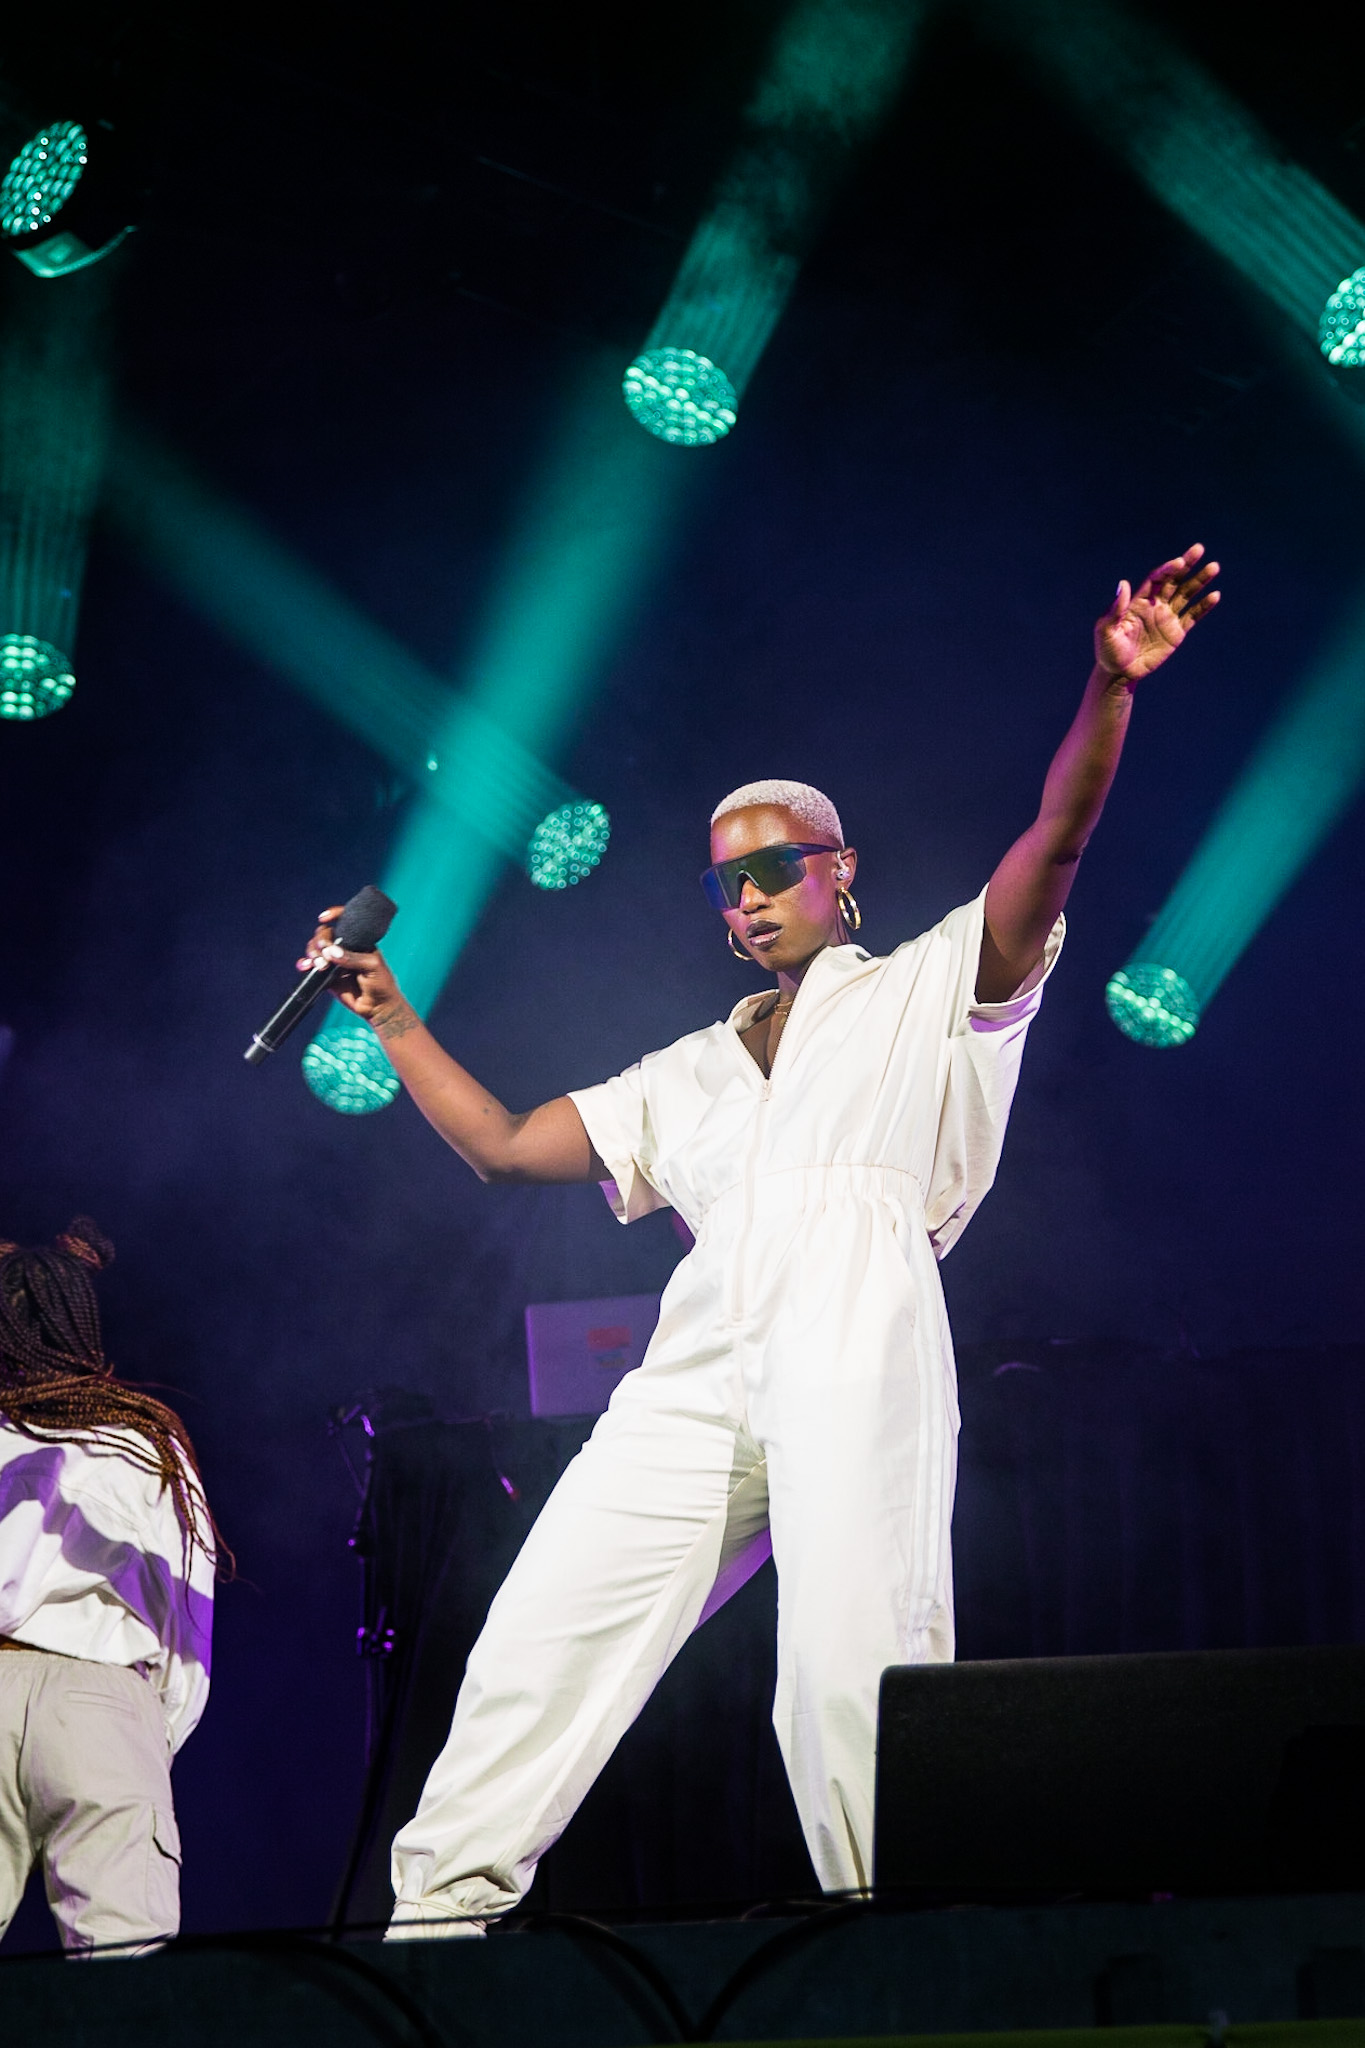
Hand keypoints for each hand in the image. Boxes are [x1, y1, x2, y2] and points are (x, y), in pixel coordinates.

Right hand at [298, 907, 411, 1032]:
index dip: (334, 915)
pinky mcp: (326, 977)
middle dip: (320, 940)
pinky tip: (305, 966)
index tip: (325, 917)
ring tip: (320, 964)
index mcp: (358, 941)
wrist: (378, 1008)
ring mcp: (334, 962)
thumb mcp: (371, 966)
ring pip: (315, 949)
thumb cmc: (381, 984)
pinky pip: (311, 967)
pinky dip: (304, 964)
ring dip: (312, 953)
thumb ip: (352, 958)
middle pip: (324, 935)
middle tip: (324, 952)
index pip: (344, 921)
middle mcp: (344, 948)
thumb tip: (330, 952)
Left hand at [1095, 542, 1219, 681]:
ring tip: (1214, 567)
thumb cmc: (1108, 651)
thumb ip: (1115, 609)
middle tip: (1199, 548)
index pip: (1156, 579)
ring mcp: (1167, 617)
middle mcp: (1156, 605)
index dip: (1167, 569)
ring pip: (1187, 594)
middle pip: (1174, 580)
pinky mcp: (1176, 633)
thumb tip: (1123, 584)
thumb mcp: (1106, 630)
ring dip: (1200, 581)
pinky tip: (1215, 596)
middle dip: (1187, 565)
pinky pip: (1192, 616)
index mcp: (1139, 601)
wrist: (1119, 673)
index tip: (1179, 562)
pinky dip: (1203, 606)